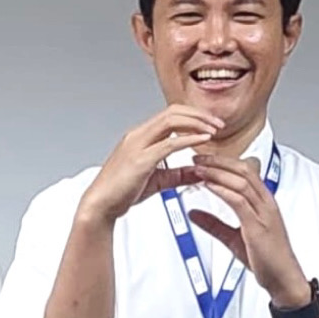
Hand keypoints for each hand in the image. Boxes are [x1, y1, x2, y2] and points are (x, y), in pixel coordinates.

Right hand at [79, 105, 223, 224]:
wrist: (100, 205)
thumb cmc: (120, 193)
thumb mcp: (157, 181)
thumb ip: (178, 175)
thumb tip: (198, 173)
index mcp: (139, 138)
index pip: (170, 116)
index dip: (193, 116)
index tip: (211, 124)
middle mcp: (137, 136)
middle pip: (173, 112)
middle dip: (199, 114)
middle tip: (218, 123)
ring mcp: (137, 145)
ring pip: (171, 120)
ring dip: (197, 122)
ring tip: (214, 129)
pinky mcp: (141, 160)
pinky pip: (169, 143)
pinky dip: (189, 139)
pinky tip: (203, 141)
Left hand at [187, 155, 309, 306]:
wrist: (284, 280)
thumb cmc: (265, 259)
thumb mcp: (232, 238)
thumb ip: (213, 224)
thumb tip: (193, 213)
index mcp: (262, 203)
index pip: (244, 172)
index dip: (222, 162)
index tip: (202, 158)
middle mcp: (265, 204)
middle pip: (243, 170)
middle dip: (218, 161)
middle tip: (197, 156)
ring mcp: (264, 214)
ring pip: (241, 182)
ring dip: (217, 172)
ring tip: (198, 167)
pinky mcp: (258, 227)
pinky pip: (240, 202)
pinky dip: (223, 190)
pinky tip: (209, 185)